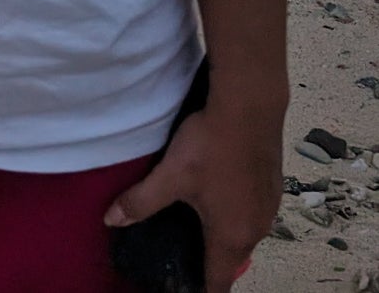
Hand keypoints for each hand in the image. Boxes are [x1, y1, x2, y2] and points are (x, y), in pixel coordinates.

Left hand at [105, 106, 280, 290]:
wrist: (250, 107)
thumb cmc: (209, 147)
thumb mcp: (170, 175)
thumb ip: (141, 201)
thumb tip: (111, 221)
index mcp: (232, 236)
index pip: (219, 280)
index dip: (202, 290)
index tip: (184, 289)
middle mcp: (257, 230)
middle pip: (232, 258)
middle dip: (210, 261)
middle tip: (182, 252)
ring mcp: (269, 208)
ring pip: (244, 234)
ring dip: (224, 236)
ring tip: (197, 225)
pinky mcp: (272, 186)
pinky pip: (252, 213)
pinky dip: (235, 214)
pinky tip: (218, 195)